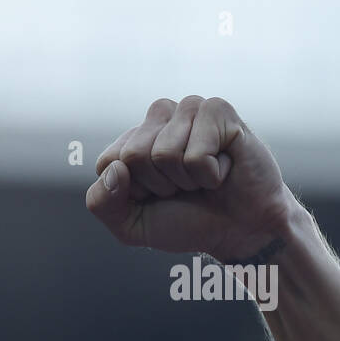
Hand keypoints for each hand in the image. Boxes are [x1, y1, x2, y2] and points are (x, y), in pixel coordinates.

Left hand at [86, 96, 296, 259]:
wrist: (238, 231)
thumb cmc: (185, 222)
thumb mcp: (129, 226)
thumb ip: (101, 203)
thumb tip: (115, 168)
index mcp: (131, 141)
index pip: (107, 162)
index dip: (130, 193)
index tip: (154, 197)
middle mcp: (157, 119)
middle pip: (132, 155)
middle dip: (159, 185)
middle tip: (184, 187)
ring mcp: (188, 109)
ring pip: (163, 153)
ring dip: (185, 179)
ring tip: (203, 177)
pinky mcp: (218, 111)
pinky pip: (195, 154)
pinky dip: (209, 174)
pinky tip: (223, 168)